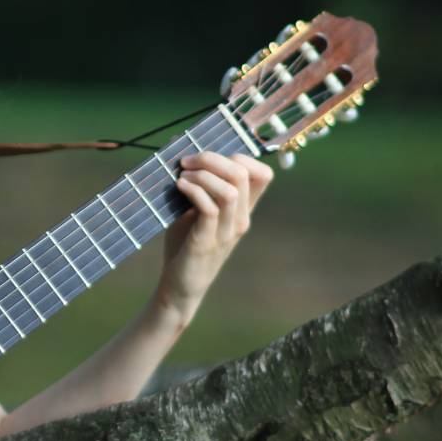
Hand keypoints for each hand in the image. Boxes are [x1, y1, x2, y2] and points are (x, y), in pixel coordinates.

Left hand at [157, 150, 272, 320]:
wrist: (179, 286)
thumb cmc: (185, 245)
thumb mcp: (194, 211)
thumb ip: (199, 188)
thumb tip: (183, 154)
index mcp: (242, 210)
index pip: (262, 174)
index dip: (240, 156)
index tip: (208, 159)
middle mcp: (240, 219)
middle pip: (243, 174)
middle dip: (212, 158)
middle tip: (187, 162)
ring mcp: (225, 232)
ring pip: (229, 190)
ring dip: (203, 175)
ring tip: (182, 176)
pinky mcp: (206, 242)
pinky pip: (209, 209)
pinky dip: (194, 191)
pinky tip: (179, 187)